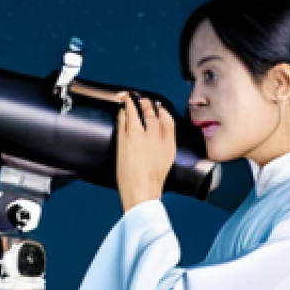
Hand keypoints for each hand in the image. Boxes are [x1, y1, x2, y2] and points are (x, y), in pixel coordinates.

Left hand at [116, 92, 176, 213]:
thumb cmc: (152, 181)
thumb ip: (164, 146)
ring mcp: (139, 136)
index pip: (168, 120)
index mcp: (169, 143)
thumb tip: (158, 137)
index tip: (159, 107)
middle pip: (151, 113)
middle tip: (143, 99)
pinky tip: (120, 112)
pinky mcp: (126, 139)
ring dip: (132, 104)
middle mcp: (155, 136)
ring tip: (129, 99)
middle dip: (147, 104)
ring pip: (136, 113)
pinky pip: (123, 120)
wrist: (141, 190)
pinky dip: (122, 114)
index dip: (163, 111)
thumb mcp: (166, 161)